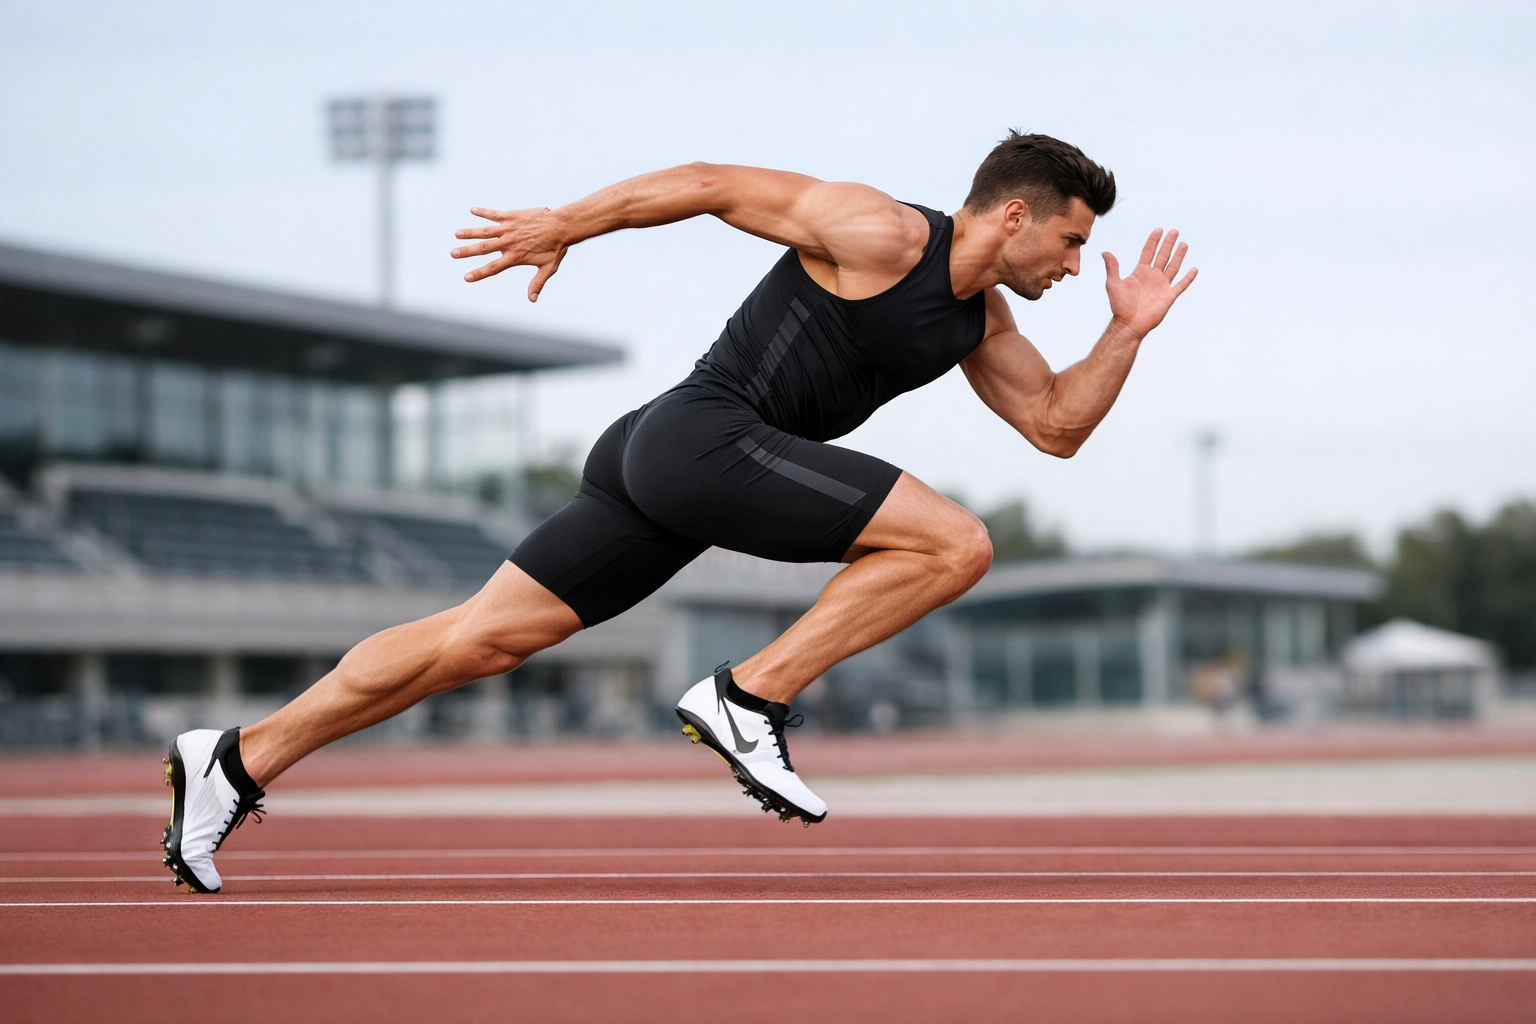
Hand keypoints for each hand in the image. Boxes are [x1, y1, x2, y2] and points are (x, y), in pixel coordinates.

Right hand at [451, 206, 568, 301]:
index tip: (466, 277)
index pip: (493, 267)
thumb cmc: (556, 248)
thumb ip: (537, 283)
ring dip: (470, 233)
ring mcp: (509, 229)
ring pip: (485, 231)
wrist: (561, 226)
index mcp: (515, 257)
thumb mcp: (548, 268)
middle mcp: (508, 243)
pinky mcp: (511, 217)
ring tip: (457, 234)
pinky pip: (494, 214)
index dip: (479, 273)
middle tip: (453, 253)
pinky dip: (483, 212)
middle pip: (483, 248)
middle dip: (467, 251)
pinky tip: (473, 210)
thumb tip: (532, 299)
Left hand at [1103, 228, 1196, 338]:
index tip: (1158, 230)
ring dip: (1178, 256)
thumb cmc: (1120, 306)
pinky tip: (1194, 269)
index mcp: (1140, 272)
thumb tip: (1105, 252)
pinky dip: (1188, 278)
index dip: (1153, 241)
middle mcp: (1152, 277)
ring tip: (1183, 244)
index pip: (1148, 252)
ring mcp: (1162, 286)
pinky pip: (1181, 285)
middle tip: (1174, 231)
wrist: (1129, 324)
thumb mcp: (1113, 284)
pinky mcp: (1168, 296)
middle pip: (1162, 256)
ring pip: (1173, 267)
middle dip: (1168, 244)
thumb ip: (1112, 268)